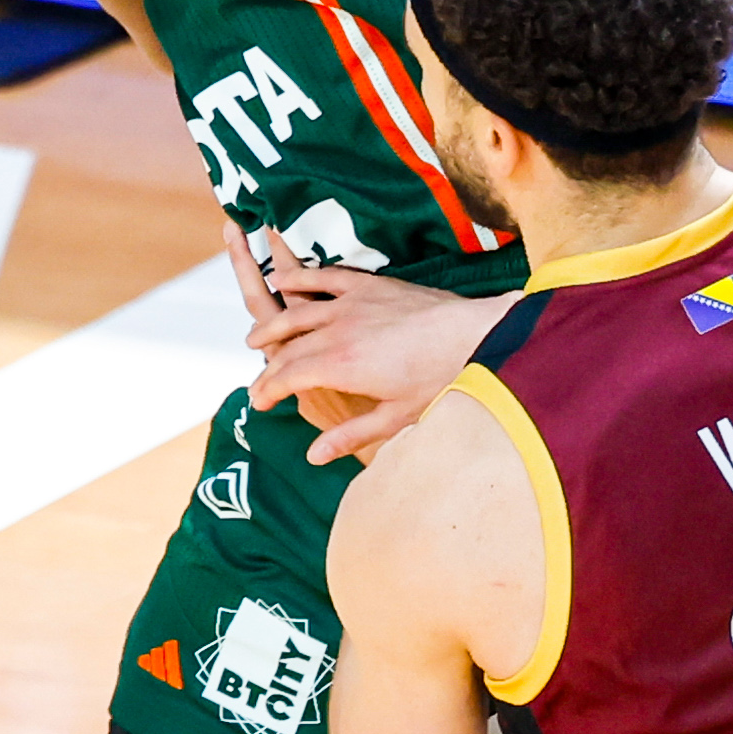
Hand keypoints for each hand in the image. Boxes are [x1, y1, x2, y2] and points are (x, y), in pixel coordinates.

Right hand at [225, 225, 520, 463]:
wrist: (477, 335)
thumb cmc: (441, 379)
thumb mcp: (395, 417)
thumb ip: (350, 435)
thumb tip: (314, 456)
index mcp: (341, 366)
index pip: (288, 378)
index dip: (268, 390)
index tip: (259, 402)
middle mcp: (338, 331)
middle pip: (288, 349)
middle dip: (268, 368)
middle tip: (257, 383)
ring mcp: (352, 303)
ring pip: (297, 313)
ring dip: (273, 326)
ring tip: (256, 339)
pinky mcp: (369, 284)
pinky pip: (324, 277)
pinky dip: (300, 278)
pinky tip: (284, 280)